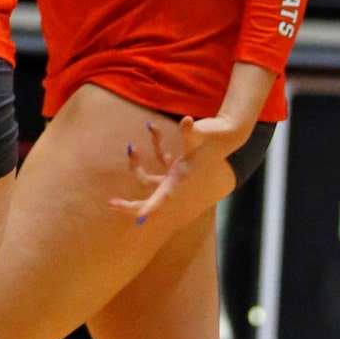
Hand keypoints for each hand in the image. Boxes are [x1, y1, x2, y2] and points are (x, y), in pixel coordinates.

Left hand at [111, 116, 244, 224]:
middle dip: (130, 204)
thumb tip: (186, 121)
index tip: (138, 218)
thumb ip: (191, 130)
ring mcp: (175, 174)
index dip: (151, 208)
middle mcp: (176, 180)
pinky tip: (150, 126)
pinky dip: (155, 144)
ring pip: (149, 178)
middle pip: (150, 199)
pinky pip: (160, 159)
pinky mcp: (177, 164)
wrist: (228, 134)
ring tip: (130, 147)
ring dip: (137, 164)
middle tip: (111, 204)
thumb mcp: (202, 134)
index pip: (163, 197)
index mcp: (180, 178)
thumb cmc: (215, 136)